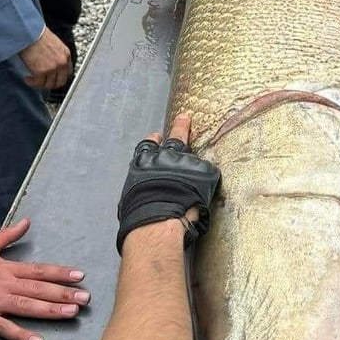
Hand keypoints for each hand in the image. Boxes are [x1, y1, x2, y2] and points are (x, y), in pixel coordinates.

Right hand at [0, 219, 88, 339]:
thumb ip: (8, 235)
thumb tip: (27, 221)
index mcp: (7, 269)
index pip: (39, 270)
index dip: (60, 273)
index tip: (80, 276)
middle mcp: (5, 285)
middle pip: (39, 289)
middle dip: (63, 293)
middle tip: (86, 299)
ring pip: (28, 307)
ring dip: (50, 311)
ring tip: (71, 314)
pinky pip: (5, 329)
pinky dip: (21, 336)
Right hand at [20, 27, 72, 89]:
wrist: (28, 32)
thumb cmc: (36, 33)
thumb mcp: (53, 43)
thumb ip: (56, 54)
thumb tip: (51, 62)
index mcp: (66, 54)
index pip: (68, 72)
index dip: (59, 76)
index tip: (52, 77)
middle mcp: (62, 62)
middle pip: (60, 82)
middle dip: (51, 83)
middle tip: (42, 82)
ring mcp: (52, 68)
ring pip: (49, 84)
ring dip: (40, 84)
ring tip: (33, 80)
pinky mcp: (41, 71)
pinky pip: (38, 83)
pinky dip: (32, 82)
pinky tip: (27, 79)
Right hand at [117, 113, 220, 252]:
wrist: (158, 221)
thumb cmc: (139, 214)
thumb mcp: (131, 194)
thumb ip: (142, 184)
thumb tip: (146, 190)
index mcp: (144, 162)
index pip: (149, 145)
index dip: (154, 140)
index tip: (158, 136)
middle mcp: (165, 156)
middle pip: (175, 138)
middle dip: (180, 128)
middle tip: (185, 118)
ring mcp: (186, 162)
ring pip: (194, 158)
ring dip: (195, 163)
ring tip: (199, 167)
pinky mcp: (205, 171)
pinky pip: (208, 175)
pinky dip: (207, 182)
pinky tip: (204, 191)